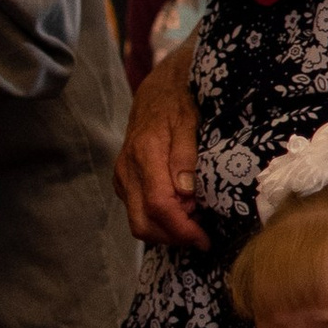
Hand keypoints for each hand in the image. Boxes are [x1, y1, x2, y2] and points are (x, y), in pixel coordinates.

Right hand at [115, 42, 205, 247]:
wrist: (158, 89)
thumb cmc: (180, 103)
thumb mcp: (191, 121)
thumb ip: (187, 155)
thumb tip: (186, 193)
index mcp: (145, 154)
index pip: (159, 206)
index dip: (182, 229)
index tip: (204, 238)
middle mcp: (127, 170)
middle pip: (143, 223)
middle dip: (173, 238)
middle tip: (202, 235)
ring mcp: (122, 177)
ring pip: (138, 222)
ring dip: (167, 232)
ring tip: (195, 222)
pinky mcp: (123, 181)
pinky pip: (137, 211)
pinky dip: (159, 220)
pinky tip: (182, 211)